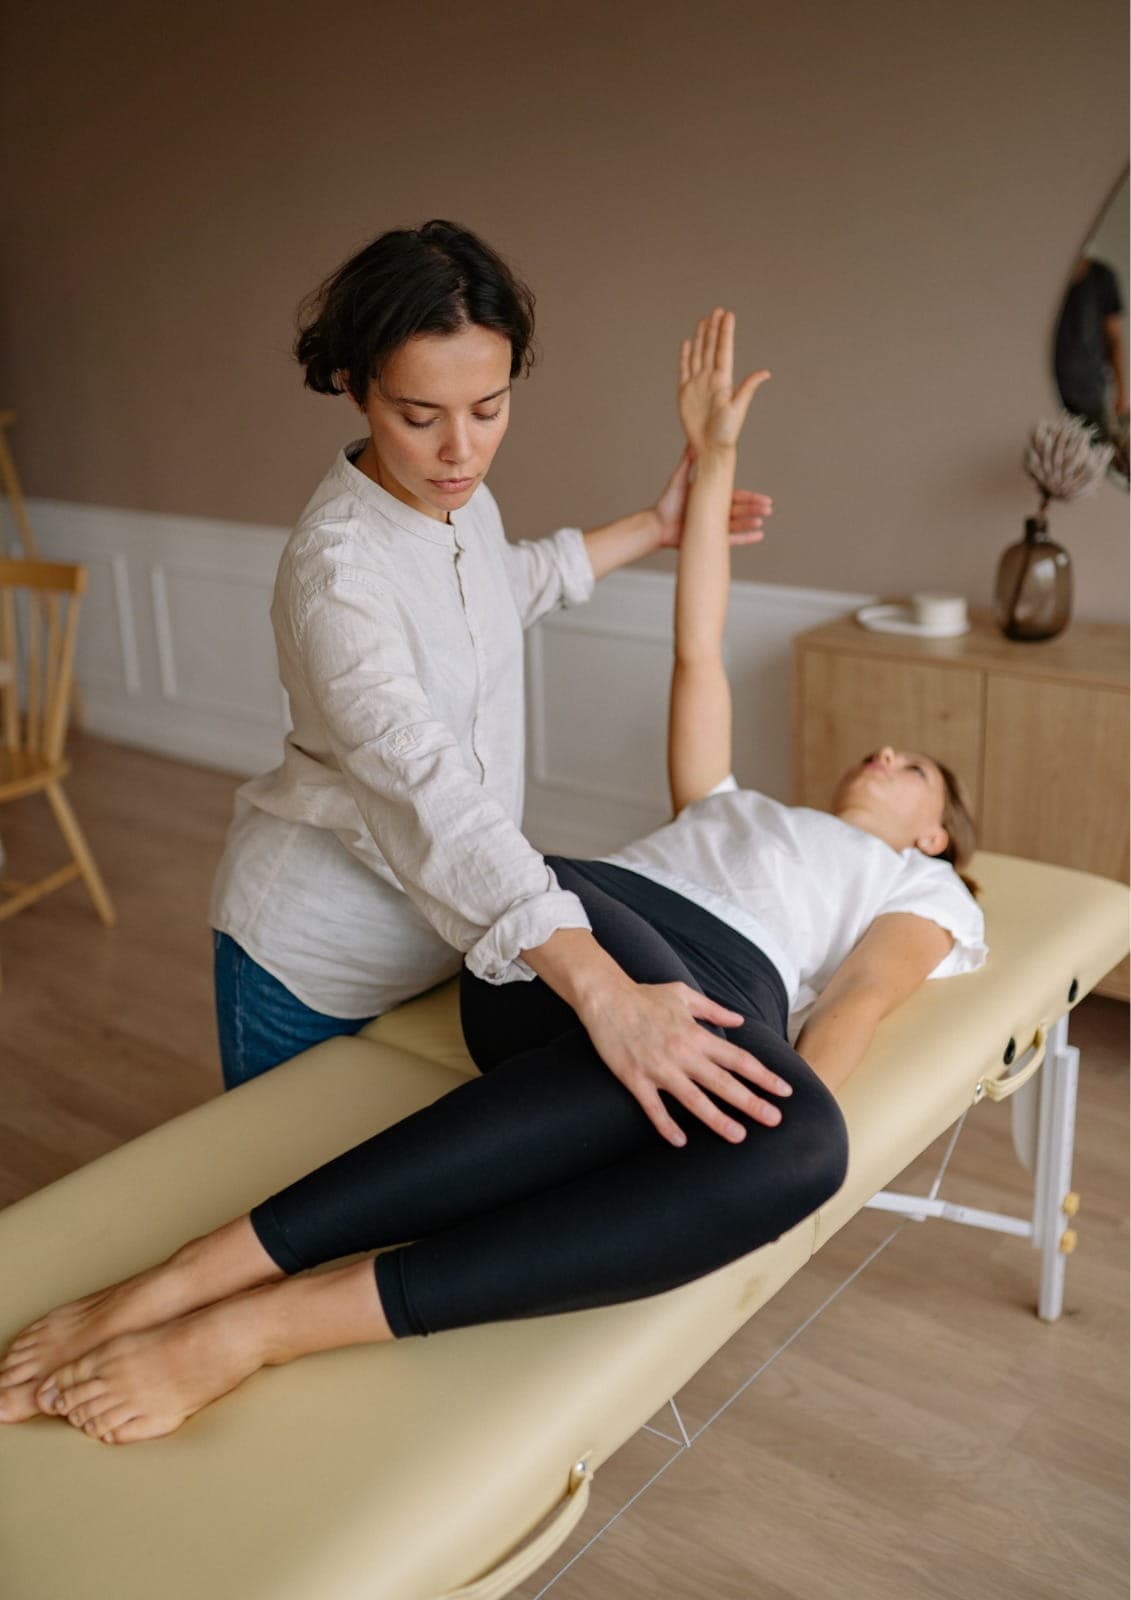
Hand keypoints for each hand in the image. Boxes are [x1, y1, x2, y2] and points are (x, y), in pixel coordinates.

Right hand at [578, 977, 792, 1145]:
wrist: (605, 998)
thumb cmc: (645, 995)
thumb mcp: (683, 995)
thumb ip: (714, 1009)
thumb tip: (739, 1021)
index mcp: (696, 1035)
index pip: (738, 1059)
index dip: (763, 1076)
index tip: (784, 1091)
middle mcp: (683, 1054)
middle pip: (724, 1083)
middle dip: (751, 1102)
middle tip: (775, 1120)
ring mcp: (659, 1068)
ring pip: (694, 1100)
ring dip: (717, 1119)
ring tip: (739, 1136)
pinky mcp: (635, 1079)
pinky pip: (653, 1108)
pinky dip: (666, 1125)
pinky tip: (680, 1142)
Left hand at [652, 446, 772, 549]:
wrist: (656, 524)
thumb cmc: (667, 502)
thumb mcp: (679, 479)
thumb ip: (688, 462)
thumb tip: (694, 440)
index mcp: (711, 499)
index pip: (735, 496)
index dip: (750, 497)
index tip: (764, 497)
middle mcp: (715, 512)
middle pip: (740, 510)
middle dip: (755, 508)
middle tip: (769, 508)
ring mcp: (713, 526)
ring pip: (737, 524)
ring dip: (750, 522)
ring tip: (762, 519)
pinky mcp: (709, 539)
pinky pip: (730, 540)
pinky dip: (745, 538)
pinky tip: (759, 535)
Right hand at [679, 308, 768, 453]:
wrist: (710, 447)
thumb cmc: (727, 432)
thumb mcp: (738, 409)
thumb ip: (748, 388)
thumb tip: (765, 372)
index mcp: (723, 380)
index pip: (723, 351)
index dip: (725, 333)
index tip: (728, 315)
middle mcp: (710, 379)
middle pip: (710, 348)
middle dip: (713, 329)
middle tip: (717, 310)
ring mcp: (697, 384)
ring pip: (698, 355)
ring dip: (701, 337)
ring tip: (703, 321)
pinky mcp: (685, 392)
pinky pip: (684, 369)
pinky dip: (685, 356)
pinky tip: (688, 343)